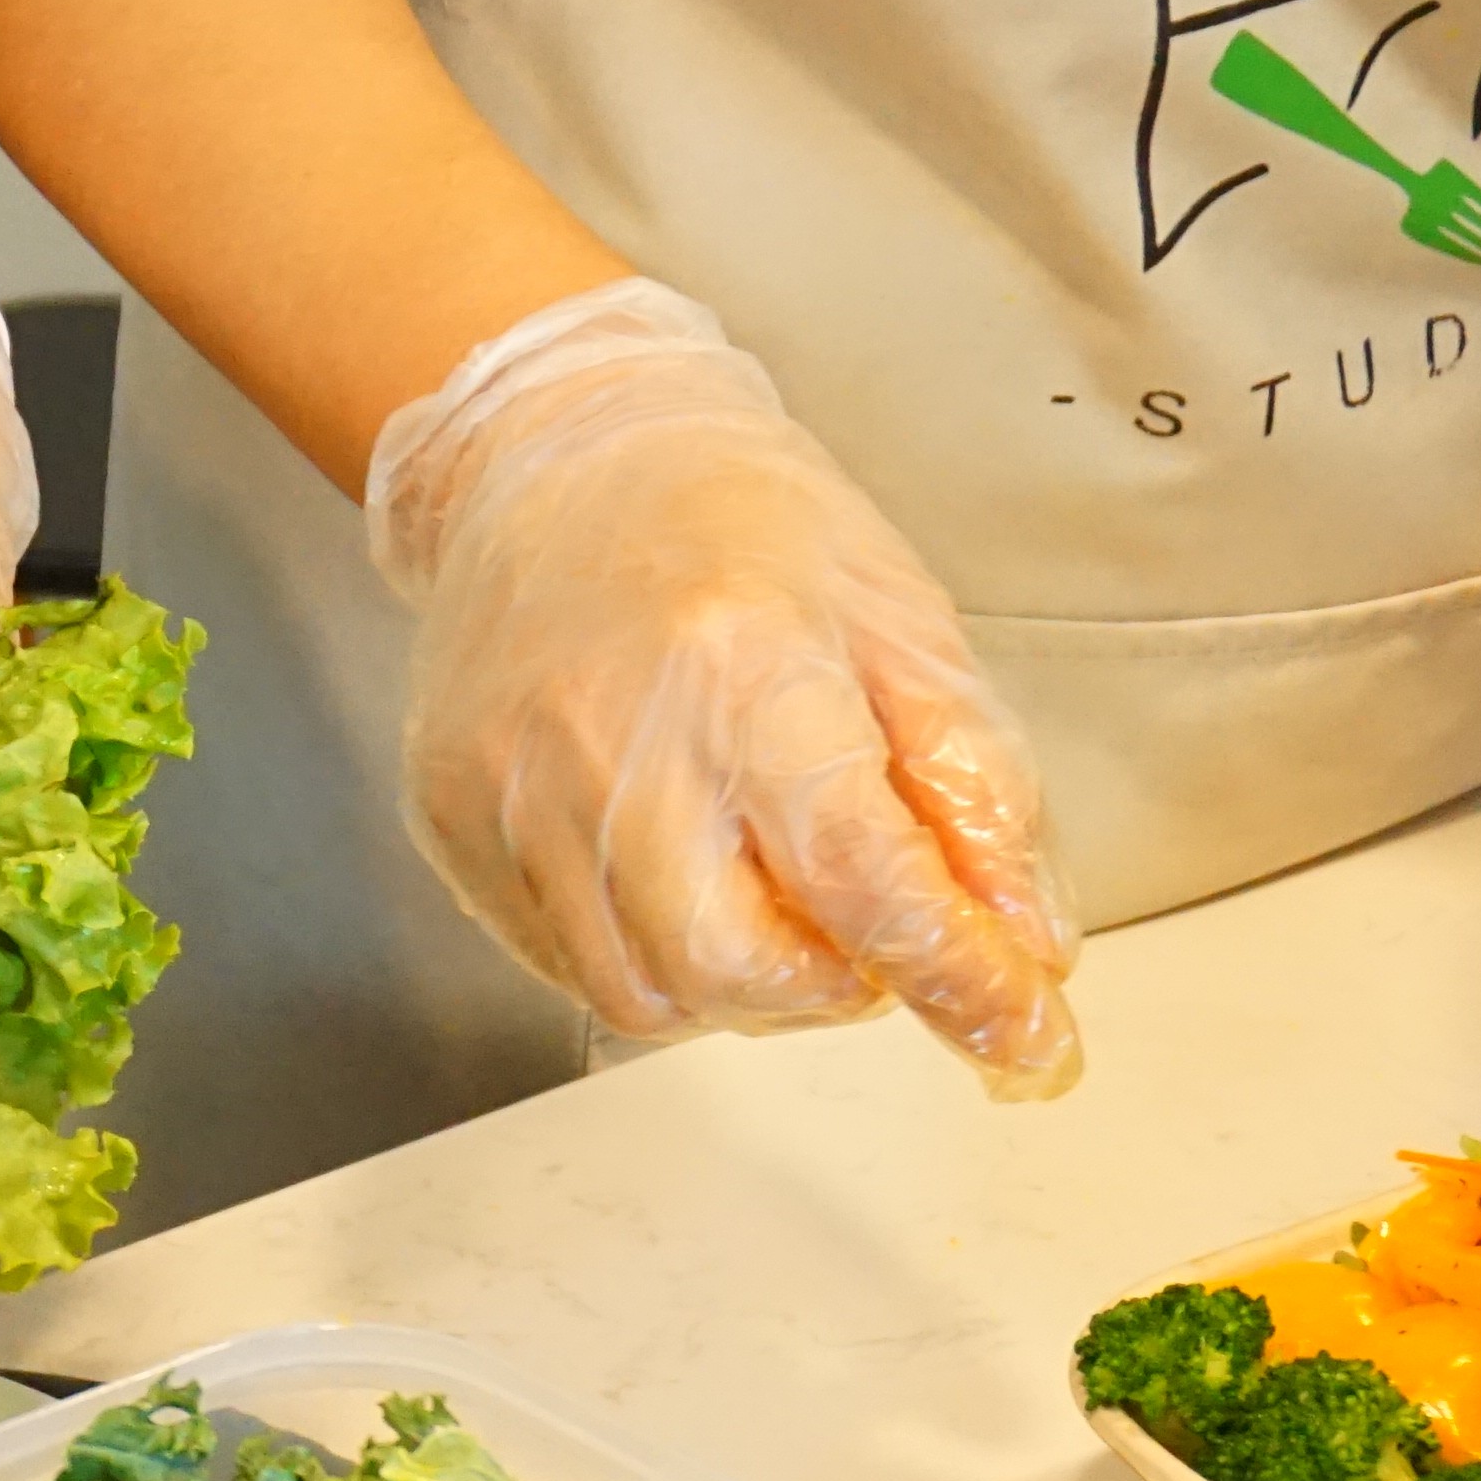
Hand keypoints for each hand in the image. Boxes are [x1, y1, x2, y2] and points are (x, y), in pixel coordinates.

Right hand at [367, 282, 1079, 1092]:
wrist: (558, 452)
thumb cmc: (733, 519)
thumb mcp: (902, 620)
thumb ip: (973, 786)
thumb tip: (1024, 941)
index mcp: (745, 665)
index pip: (864, 879)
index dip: (958, 977)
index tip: (1018, 1028)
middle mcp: (612, 735)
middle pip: (739, 969)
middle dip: (831, 986)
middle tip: (864, 928)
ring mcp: (516, 786)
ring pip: (646, 994)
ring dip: (743, 985)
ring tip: (770, 893)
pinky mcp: (457, 819)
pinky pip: (566, 962)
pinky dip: (652, 955)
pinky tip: (682, 872)